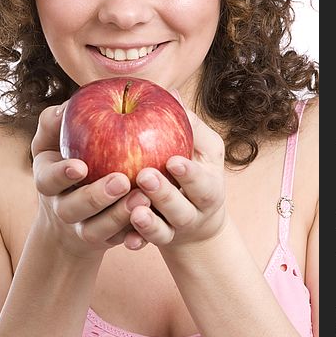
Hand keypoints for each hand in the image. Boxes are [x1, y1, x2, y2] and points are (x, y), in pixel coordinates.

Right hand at [31, 102, 150, 257]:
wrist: (73, 215)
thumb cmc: (67, 161)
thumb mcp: (52, 142)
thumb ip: (53, 123)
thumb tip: (64, 108)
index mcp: (48, 183)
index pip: (49, 180)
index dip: (62, 174)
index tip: (81, 166)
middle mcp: (63, 209)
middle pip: (75, 208)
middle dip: (97, 197)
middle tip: (122, 181)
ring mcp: (84, 228)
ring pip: (99, 229)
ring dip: (120, 216)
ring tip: (143, 197)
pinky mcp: (108, 241)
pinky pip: (121, 241)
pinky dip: (136, 236)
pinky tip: (152, 223)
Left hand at [129, 109, 227, 249]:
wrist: (198, 220)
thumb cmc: (199, 172)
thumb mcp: (204, 151)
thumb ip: (189, 125)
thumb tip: (170, 91)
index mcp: (209, 188)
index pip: (203, 182)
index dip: (189, 174)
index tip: (173, 161)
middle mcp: (195, 212)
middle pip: (182, 208)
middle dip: (164, 194)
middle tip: (143, 176)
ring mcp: (176, 230)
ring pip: (164, 231)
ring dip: (149, 223)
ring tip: (133, 209)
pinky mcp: (158, 241)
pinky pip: (146, 245)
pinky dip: (137, 242)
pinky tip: (126, 240)